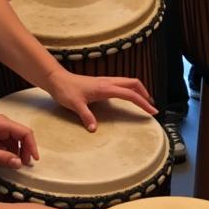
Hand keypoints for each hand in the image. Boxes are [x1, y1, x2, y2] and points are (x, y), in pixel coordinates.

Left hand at [41, 70, 156, 130]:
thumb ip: (86, 116)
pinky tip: (128, 98)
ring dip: (139, 91)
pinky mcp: (103, 82)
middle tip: (151, 107)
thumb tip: (94, 129)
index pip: (130, 94)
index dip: (143, 103)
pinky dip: (130, 90)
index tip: (152, 111)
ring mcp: (106, 81)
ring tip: (144, 102)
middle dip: (145, 94)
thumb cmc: (65, 90)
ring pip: (129, 82)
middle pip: (134, 83)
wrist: (57, 79)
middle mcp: (109, 82)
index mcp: (105, 88)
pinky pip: (122, 84)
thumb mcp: (75, 104)